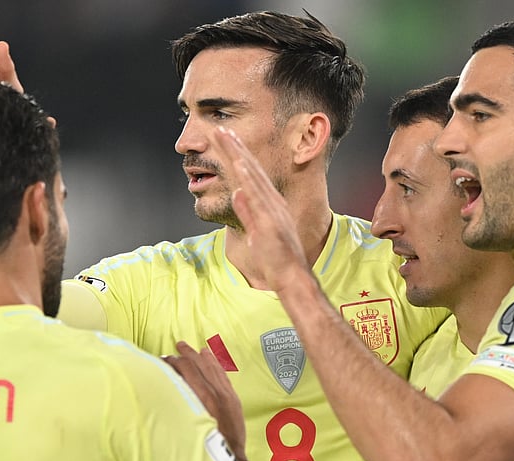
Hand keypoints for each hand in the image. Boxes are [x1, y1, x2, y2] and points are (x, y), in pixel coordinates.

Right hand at [162, 341, 252, 460]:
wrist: (230, 459)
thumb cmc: (203, 448)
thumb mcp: (187, 427)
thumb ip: (179, 406)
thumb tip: (165, 388)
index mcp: (203, 398)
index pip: (187, 371)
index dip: (174, 363)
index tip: (163, 360)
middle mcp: (216, 393)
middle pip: (199, 366)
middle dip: (186, 355)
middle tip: (177, 346)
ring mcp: (227, 394)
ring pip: (212, 368)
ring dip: (200, 357)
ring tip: (190, 348)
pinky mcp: (233, 399)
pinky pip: (222, 375)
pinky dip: (215, 364)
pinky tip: (209, 356)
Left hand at [206, 126, 313, 292]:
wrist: (292, 277)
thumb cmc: (276, 259)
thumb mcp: (257, 232)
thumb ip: (247, 213)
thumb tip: (237, 195)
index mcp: (269, 204)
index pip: (251, 176)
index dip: (239, 156)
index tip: (226, 141)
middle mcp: (272, 202)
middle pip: (251, 170)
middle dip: (235, 148)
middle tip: (220, 130)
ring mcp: (272, 210)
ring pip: (253, 177)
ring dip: (239, 156)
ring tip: (227, 138)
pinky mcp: (270, 220)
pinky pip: (257, 196)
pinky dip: (248, 179)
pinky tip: (238, 164)